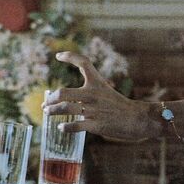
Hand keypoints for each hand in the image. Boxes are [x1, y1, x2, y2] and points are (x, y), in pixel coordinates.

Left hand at [43, 51, 158, 141]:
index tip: (58, 56)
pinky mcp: (94, 124)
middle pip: (62, 92)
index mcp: (97, 82)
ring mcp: (92, 110)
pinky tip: (60, 127)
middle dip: (51, 98)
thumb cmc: (121, 106)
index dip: (69, 56)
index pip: (83, 62)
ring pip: (64, 109)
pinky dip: (64, 127)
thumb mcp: (106, 92)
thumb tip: (69, 99)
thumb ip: (90, 92)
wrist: (137, 118)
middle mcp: (92, 94)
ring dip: (52, 111)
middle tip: (45, 103)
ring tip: (47, 113)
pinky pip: (74, 125)